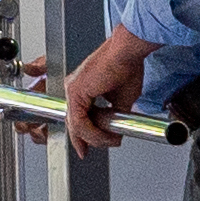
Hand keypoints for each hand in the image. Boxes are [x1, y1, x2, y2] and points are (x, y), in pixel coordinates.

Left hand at [53, 29, 154, 156]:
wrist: (126, 52)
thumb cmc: (126, 65)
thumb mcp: (122, 99)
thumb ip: (115, 115)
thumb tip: (116, 129)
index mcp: (83, 88)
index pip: (77, 117)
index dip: (83, 135)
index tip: (87, 148)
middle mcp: (74, 89)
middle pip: (74, 124)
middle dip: (87, 141)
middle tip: (102, 146)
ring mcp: (73, 90)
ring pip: (76, 126)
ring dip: (95, 138)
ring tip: (112, 140)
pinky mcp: (76, 92)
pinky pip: (79, 122)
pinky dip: (92, 132)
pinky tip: (106, 135)